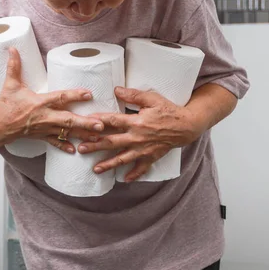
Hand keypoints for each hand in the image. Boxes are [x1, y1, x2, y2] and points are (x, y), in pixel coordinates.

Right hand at [0, 48, 104, 152]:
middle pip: (68, 120)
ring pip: (66, 132)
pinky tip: (76, 151)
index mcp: (39, 103)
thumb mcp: (9, 85)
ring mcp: (44, 128)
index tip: (88, 94)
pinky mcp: (41, 136)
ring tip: (98, 137)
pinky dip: (65, 146)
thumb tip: (12, 48)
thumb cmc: (5, 105)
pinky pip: (55, 142)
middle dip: (85, 122)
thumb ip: (14, 66)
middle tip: (101, 123)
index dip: (74, 95)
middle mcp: (44, 117)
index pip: (59, 98)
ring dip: (82, 134)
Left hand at [77, 87, 204, 181]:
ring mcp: (144, 149)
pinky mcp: (151, 156)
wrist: (187, 125)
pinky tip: (124, 179)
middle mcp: (137, 137)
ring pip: (122, 158)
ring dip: (108, 164)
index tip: (85, 122)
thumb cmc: (169, 110)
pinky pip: (141, 168)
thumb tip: (116, 89)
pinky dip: (134, 174)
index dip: (98, 121)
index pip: (113, 121)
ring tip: (95, 169)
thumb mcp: (152, 98)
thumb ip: (133, 95)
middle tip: (81, 148)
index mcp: (136, 122)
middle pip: (112, 142)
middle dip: (95, 146)